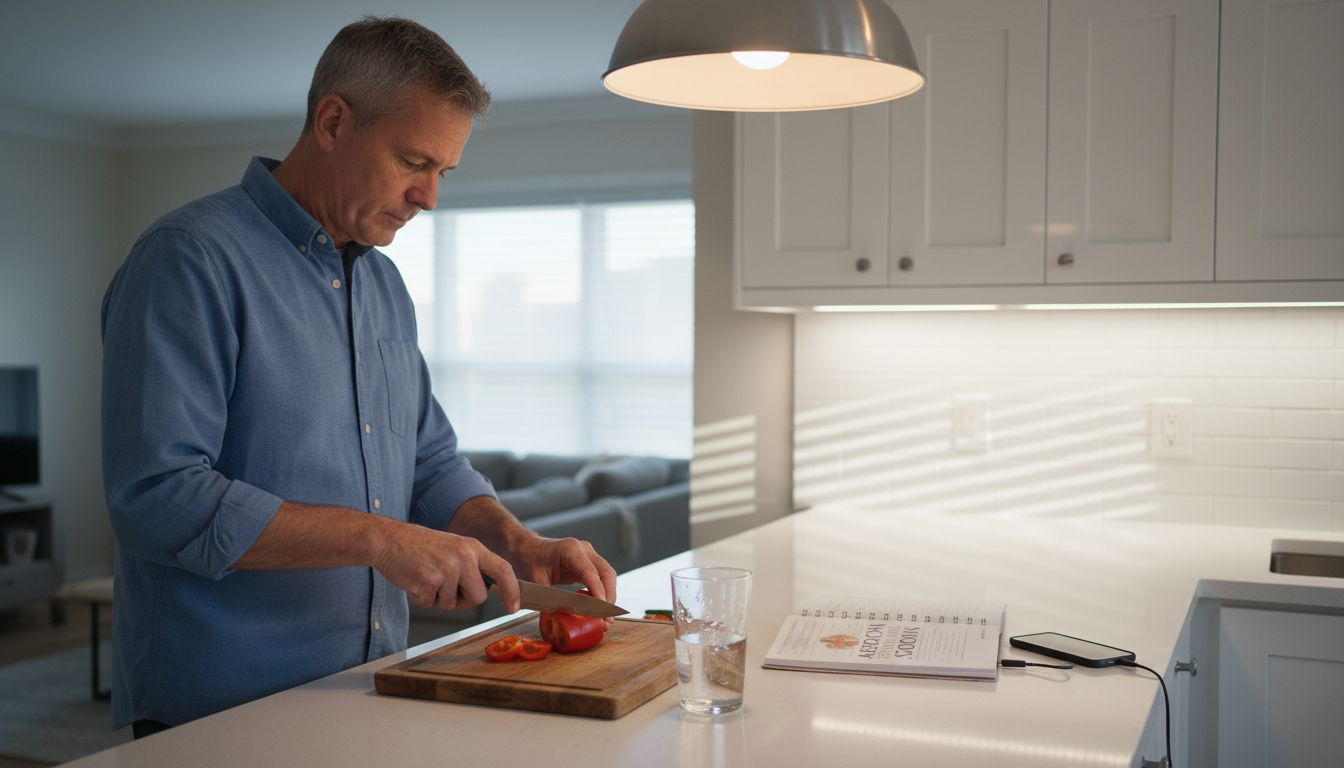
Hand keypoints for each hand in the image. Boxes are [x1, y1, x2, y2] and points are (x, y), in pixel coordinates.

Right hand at [371, 520, 521, 612]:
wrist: (388, 540)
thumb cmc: (420, 547)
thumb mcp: (454, 548)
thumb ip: (472, 565)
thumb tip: (488, 589)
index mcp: (473, 547)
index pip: (503, 570)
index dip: (511, 590)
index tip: (514, 606)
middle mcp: (464, 556)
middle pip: (478, 597)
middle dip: (463, 599)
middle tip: (444, 585)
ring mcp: (447, 569)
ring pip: (452, 604)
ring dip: (438, 598)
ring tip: (426, 576)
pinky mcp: (429, 581)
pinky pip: (432, 603)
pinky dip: (422, 597)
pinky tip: (415, 580)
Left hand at [509, 534, 618, 608]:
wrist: (528, 548)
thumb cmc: (530, 561)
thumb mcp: (536, 581)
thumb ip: (549, 599)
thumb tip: (558, 620)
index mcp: (570, 550)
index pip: (590, 572)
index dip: (598, 590)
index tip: (602, 608)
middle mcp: (584, 550)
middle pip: (606, 573)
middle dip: (609, 597)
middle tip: (606, 619)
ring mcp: (589, 555)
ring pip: (608, 575)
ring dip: (609, 596)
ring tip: (605, 617)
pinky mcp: (589, 562)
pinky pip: (602, 577)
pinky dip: (603, 592)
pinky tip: (599, 608)